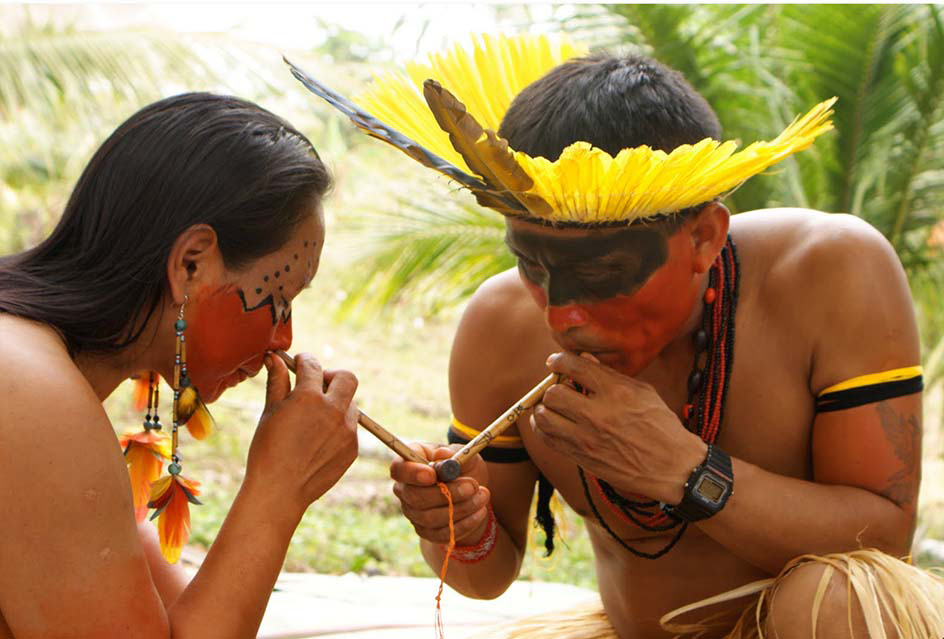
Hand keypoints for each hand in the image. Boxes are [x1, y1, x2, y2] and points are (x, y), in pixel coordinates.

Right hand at [245, 353, 358, 515]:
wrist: (279, 491)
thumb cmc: (267, 450)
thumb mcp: (270, 413)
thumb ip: (278, 382)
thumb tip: (276, 358)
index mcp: (309, 397)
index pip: (313, 365)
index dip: (305, 360)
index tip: (301, 363)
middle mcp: (333, 410)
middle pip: (346, 378)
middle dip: (331, 376)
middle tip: (317, 385)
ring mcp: (347, 430)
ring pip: (350, 404)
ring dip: (336, 404)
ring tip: (314, 419)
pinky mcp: (353, 448)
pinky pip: (350, 428)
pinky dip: (338, 427)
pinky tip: (318, 440)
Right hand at [390, 443, 490, 544]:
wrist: (472, 491)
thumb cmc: (463, 467)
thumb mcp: (464, 455)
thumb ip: (455, 454)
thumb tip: (443, 454)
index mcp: (410, 464)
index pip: (398, 469)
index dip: (412, 473)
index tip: (433, 475)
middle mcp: (405, 489)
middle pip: (414, 497)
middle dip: (446, 493)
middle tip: (472, 486)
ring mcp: (413, 513)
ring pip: (430, 517)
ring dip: (461, 508)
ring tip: (483, 496)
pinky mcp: (426, 531)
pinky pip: (441, 533)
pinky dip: (464, 524)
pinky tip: (480, 512)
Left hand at [534, 352, 705, 503]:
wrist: (672, 467)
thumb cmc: (661, 427)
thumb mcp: (643, 392)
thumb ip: (611, 375)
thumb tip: (585, 359)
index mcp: (616, 392)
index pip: (575, 367)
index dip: (559, 361)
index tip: (555, 363)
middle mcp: (598, 414)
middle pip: (553, 393)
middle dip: (553, 387)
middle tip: (560, 388)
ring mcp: (587, 438)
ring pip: (544, 416)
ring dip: (545, 408)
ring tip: (553, 407)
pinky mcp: (582, 457)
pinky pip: (548, 439)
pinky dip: (543, 428)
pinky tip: (551, 423)